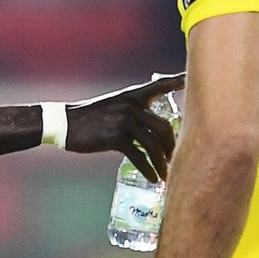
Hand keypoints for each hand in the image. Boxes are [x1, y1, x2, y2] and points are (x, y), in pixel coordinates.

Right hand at [64, 73, 184, 181]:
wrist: (66, 123)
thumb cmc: (92, 117)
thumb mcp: (115, 106)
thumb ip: (135, 111)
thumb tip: (155, 127)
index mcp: (133, 95)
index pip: (161, 85)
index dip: (178, 81)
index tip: (192, 78)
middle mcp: (131, 105)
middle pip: (164, 126)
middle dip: (172, 147)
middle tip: (173, 159)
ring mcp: (124, 121)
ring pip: (154, 144)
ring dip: (162, 163)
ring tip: (165, 174)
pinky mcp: (115, 137)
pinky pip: (139, 156)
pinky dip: (148, 169)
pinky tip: (152, 178)